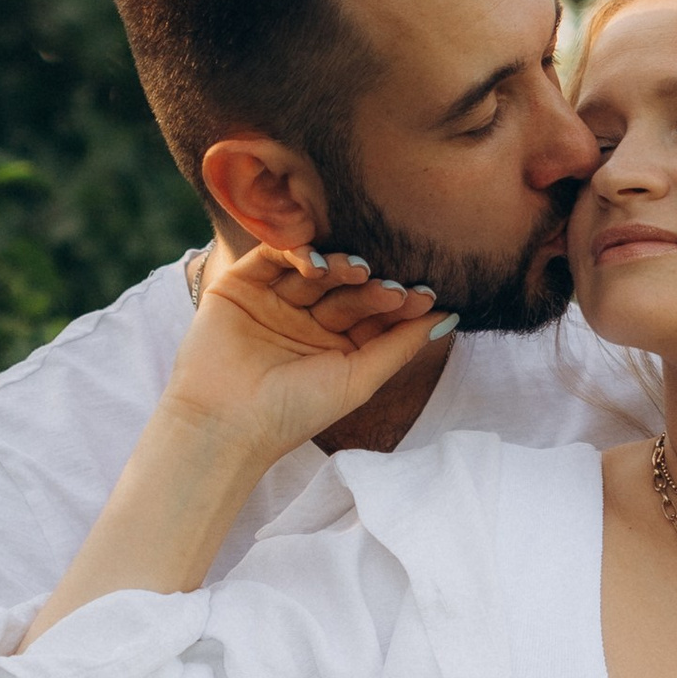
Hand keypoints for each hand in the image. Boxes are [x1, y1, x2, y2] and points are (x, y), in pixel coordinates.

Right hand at [167, 243, 451, 463]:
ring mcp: (274, 300)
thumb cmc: (293, 412)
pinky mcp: (240, 285)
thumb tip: (451, 317)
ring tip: (357, 270)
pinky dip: (296, 253)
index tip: (424, 296)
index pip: (373, 312)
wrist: (225, 423)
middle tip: (391, 286)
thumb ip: (400, 346)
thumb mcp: (358, 379)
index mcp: (335, 345)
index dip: (398, 302)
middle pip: (347, 290)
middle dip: (371, 286)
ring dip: (338, 266)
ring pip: (314, 271)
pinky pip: (272, 256)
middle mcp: (306, 319)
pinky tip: (316, 264)